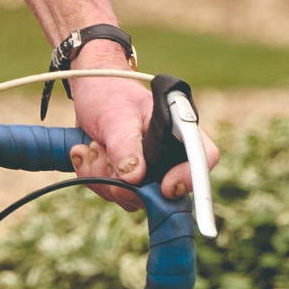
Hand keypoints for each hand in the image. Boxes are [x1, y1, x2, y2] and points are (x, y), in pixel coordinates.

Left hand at [66, 42, 221, 212]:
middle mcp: (168, 155)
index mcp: (179, 131)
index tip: (164, 187)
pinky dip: (92, 176)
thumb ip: (126, 144)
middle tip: (100, 151)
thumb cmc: (110, 93)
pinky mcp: (127, 179)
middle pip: (159, 191)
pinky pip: (111, 193)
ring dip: (101, 176)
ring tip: (92, 146)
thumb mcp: (117, 115)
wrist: (89, 91)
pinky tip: (85, 152)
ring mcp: (147, 170)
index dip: (189, 178)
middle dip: (123, 181)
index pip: (202, 159)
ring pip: (130, 197)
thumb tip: (134, 178)